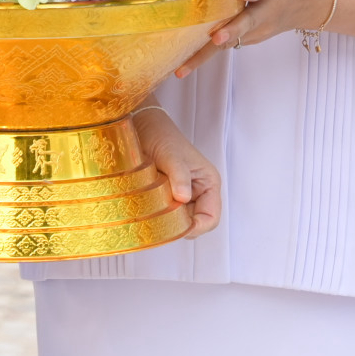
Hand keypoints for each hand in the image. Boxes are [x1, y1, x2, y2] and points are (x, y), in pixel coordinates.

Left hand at [131, 107, 221, 238]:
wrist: (143, 128)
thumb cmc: (162, 137)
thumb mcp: (171, 156)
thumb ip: (180, 176)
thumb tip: (184, 197)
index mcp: (209, 183)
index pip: (210, 218)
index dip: (196, 227)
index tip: (175, 227)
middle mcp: (199, 193)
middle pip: (195, 224)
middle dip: (179, 226)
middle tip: (160, 218)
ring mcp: (183, 197)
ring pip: (180, 223)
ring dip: (167, 221)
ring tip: (154, 210)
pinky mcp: (168, 198)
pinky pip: (167, 216)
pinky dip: (159, 217)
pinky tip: (149, 209)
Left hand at [176, 0, 332, 75]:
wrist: (317, 0)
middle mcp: (269, 9)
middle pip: (248, 22)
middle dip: (231, 31)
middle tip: (216, 38)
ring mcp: (261, 28)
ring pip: (233, 39)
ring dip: (207, 53)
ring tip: (184, 67)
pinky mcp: (253, 37)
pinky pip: (229, 42)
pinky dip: (207, 51)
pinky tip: (185, 62)